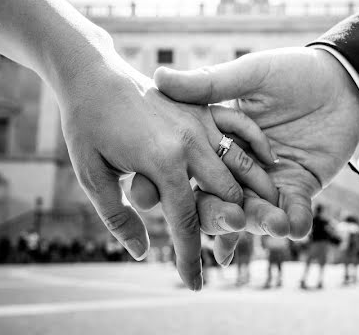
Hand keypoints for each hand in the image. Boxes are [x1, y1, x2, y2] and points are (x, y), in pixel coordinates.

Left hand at [54, 51, 278, 289]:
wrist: (93, 73)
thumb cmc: (86, 125)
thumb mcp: (92, 175)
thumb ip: (118, 217)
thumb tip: (144, 253)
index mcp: (163, 162)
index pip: (186, 221)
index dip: (191, 257)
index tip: (194, 284)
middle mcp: (189, 142)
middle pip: (226, 196)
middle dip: (236, 229)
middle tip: (236, 257)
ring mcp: (200, 120)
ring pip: (242, 163)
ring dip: (258, 193)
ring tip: (273, 219)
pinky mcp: (203, 106)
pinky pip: (241, 126)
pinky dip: (258, 145)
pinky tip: (269, 163)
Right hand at [129, 47, 358, 263]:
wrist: (344, 80)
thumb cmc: (294, 70)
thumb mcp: (250, 74)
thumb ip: (209, 83)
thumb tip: (159, 76)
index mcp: (219, 140)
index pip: (189, 169)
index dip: (167, 185)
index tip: (147, 194)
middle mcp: (239, 166)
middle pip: (218, 200)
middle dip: (218, 216)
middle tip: (224, 222)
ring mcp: (270, 180)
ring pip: (256, 210)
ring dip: (260, 223)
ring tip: (268, 226)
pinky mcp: (301, 187)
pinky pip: (295, 210)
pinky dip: (294, 221)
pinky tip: (293, 227)